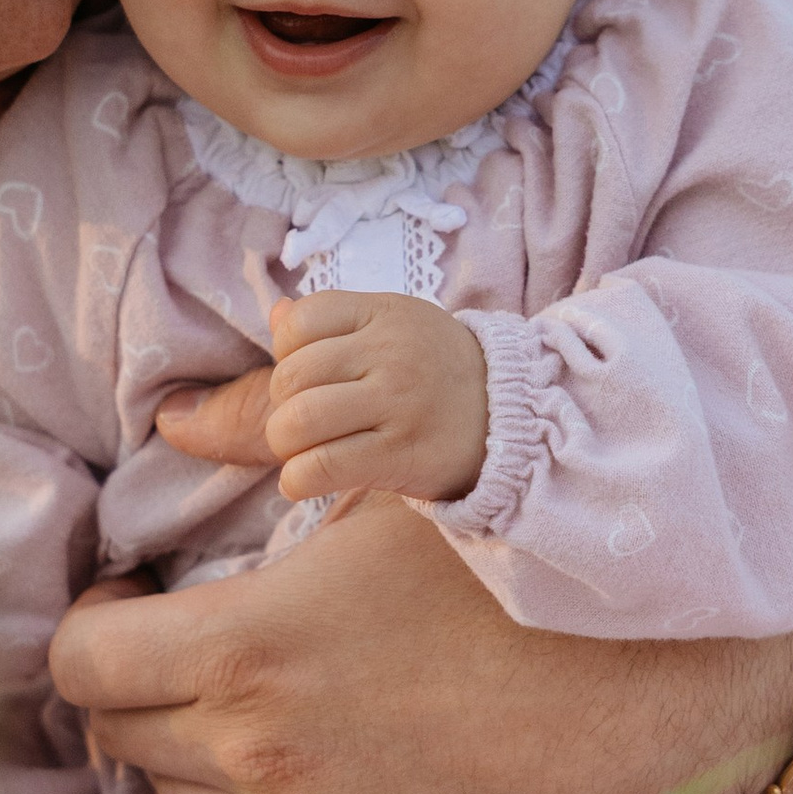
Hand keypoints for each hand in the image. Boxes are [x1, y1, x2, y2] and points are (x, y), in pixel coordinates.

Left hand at [51, 486, 792, 793]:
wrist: (650, 700)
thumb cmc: (516, 577)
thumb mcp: (390, 485)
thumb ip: (268, 442)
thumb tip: (176, 416)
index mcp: (250, 650)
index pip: (84, 665)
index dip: (92, 627)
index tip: (132, 602)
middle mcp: (257, 760)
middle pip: (113, 737)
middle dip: (128, 685)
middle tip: (177, 646)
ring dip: (176, 756)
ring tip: (236, 704)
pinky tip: (279, 767)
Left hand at [260, 289, 489, 502]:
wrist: (515, 418)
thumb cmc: (438, 372)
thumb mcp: (396, 325)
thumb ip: (336, 319)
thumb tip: (277, 312)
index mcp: (385, 313)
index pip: (300, 322)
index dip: (286, 353)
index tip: (308, 377)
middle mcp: (391, 353)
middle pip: (291, 377)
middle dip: (282, 405)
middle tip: (303, 421)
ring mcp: (397, 404)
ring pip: (298, 422)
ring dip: (285, 445)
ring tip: (302, 451)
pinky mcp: (400, 455)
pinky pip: (321, 467)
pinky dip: (298, 479)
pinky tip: (304, 481)